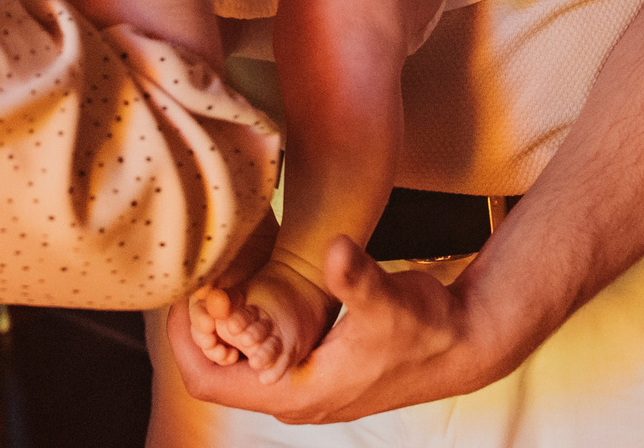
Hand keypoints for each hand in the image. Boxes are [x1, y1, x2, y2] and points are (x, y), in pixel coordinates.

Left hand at [164, 236, 504, 421]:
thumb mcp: (388, 300)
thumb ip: (355, 277)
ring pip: (236, 358)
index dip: (185, 342)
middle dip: (198, 326)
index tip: (181, 296)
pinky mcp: (313, 361)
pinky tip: (242, 279)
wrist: (462, 340)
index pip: (211, 383)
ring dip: (219, 322)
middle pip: (215, 370)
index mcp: (300, 393)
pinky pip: (259, 347)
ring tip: (210, 273)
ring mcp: (302, 379)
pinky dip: (243, 317)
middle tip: (193, 275)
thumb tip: (333, 249)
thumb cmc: (426, 329)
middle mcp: (293, 394)